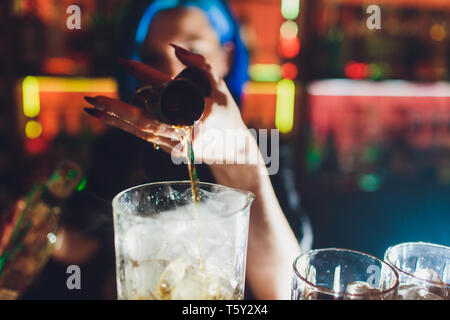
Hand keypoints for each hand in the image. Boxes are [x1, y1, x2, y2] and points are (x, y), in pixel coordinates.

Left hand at [84, 44, 258, 165]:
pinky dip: (127, 127)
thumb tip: (175, 49)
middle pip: (145, 121)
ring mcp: (178, 145)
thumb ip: (201, 66)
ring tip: (92, 109)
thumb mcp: (221, 88)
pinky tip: (111, 119)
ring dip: (116, 120)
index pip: (166, 91)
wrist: (234, 151)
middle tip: (92, 99)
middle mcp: (186, 132)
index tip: (123, 61)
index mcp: (200, 114)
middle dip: (117, 110)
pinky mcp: (172, 151)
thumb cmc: (228, 117)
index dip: (143, 74)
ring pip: (142, 132)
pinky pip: (146, 138)